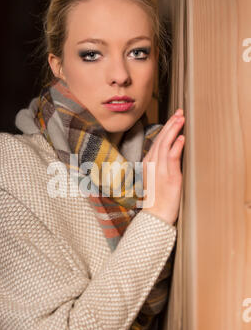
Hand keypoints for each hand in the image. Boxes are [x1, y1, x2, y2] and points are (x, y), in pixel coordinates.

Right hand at [142, 109, 184, 225]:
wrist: (155, 216)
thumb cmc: (157, 200)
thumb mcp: (156, 179)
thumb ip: (161, 165)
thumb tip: (170, 153)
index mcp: (148, 163)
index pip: (157, 141)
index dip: (166, 128)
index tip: (174, 118)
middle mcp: (152, 164)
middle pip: (161, 139)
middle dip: (170, 125)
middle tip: (179, 113)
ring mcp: (160, 170)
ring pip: (165, 145)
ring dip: (173, 131)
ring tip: (181, 119)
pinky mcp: (168, 177)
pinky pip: (171, 158)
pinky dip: (176, 146)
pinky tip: (181, 138)